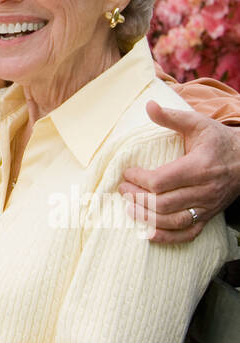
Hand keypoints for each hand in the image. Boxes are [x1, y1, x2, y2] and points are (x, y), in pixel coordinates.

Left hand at [119, 103, 239, 243]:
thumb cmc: (218, 141)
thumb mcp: (197, 123)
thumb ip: (171, 117)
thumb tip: (148, 105)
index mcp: (199, 167)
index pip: (162, 180)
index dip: (139, 179)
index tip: (127, 173)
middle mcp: (204, 190)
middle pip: (163, 203)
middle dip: (137, 198)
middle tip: (123, 190)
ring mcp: (207, 207)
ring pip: (172, 221)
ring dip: (146, 218)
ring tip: (129, 208)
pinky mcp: (208, 217)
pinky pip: (187, 234)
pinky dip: (167, 237)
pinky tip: (148, 233)